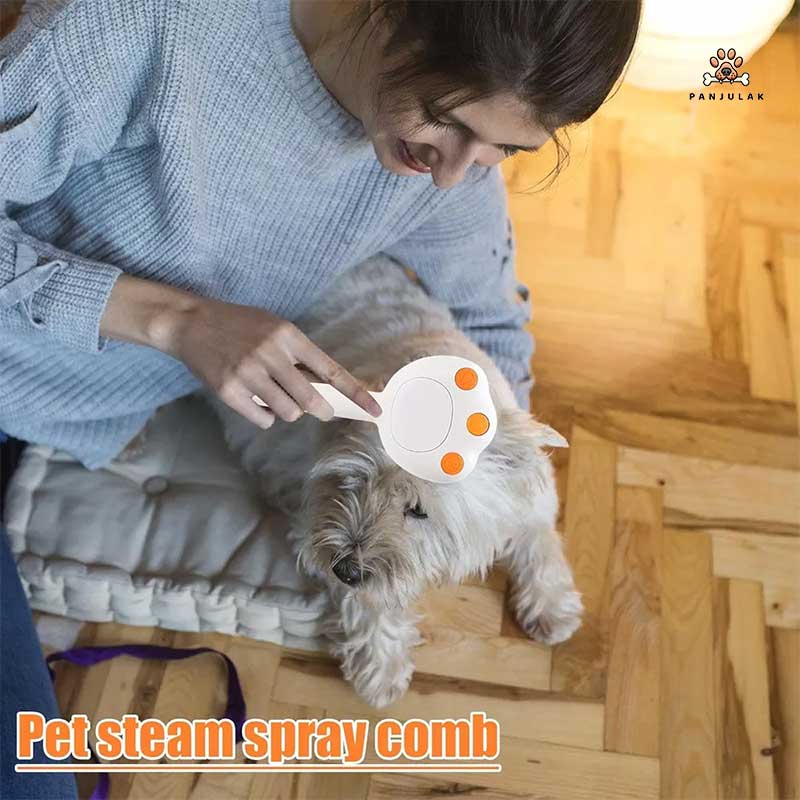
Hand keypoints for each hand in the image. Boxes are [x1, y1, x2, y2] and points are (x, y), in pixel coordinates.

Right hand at [164, 295, 381, 429]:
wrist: (191, 323)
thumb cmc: (239, 325)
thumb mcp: (274, 327)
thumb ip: (299, 355)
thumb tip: (327, 387)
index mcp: (287, 335)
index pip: (330, 370)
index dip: (356, 392)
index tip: (375, 409)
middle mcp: (269, 353)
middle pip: (310, 400)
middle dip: (322, 410)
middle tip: (323, 411)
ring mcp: (248, 373)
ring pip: (287, 412)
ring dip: (288, 411)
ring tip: (275, 395)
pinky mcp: (229, 391)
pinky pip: (262, 419)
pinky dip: (265, 417)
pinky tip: (255, 400)